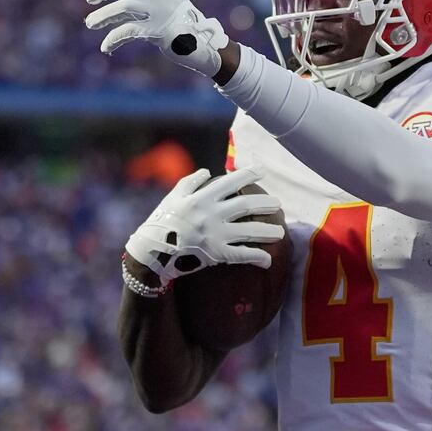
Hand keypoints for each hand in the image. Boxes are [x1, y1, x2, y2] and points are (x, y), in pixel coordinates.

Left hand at [85, 0, 228, 77]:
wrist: (203, 45)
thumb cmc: (178, 21)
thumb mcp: (158, 1)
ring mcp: (160, 11)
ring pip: (123, 7)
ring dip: (102, 16)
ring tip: (90, 23)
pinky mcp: (158, 30)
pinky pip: (128, 31)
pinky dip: (113, 39)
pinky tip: (105, 47)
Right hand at [125, 168, 284, 287]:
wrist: (152, 250)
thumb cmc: (162, 221)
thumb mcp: (173, 196)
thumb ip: (191, 182)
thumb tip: (208, 171)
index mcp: (202, 197)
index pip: (231, 181)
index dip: (249, 174)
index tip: (262, 170)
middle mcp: (212, 214)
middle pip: (246, 205)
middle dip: (266, 203)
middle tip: (278, 204)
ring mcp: (216, 234)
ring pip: (250, 231)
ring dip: (268, 231)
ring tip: (280, 232)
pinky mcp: (217, 254)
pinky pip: (242, 255)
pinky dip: (257, 257)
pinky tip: (267, 260)